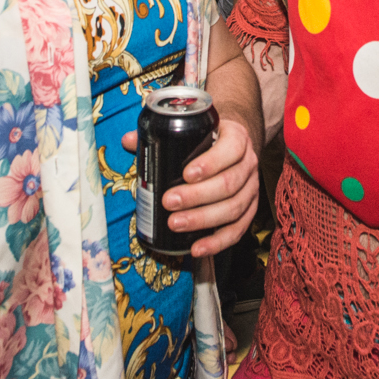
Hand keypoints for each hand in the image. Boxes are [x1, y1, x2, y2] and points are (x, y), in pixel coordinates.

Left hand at [120, 119, 258, 257]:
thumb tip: (127, 140)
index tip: (186, 174)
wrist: (234, 145)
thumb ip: (161, 133)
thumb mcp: (194, 129)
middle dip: (198, 196)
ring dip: (204, 220)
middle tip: (169, 202)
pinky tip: (197, 248)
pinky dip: (218, 242)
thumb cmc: (209, 138)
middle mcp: (248, 163)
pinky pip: (238, 230)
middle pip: (229, 183)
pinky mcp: (249, 210)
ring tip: (175, 224)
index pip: (230, 150)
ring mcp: (251, 188)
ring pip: (234, 208)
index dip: (210, 164)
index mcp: (237, 138)